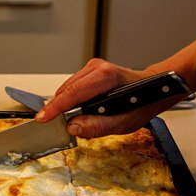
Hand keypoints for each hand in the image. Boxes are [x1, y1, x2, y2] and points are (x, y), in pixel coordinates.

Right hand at [35, 59, 181, 137]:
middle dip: (59, 109)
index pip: (72, 93)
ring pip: (66, 89)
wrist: (153, 89)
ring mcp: (93, 68)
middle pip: (66, 91)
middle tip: (59, 126)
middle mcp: (97, 68)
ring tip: (73, 118)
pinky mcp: (90, 71)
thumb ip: (97, 126)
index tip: (42, 118)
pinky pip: (72, 87)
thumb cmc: (140, 103)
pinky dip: (70, 100)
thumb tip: (73, 127)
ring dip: (65, 105)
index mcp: (105, 78)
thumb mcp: (122, 122)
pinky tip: (79, 109)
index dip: (55, 107)